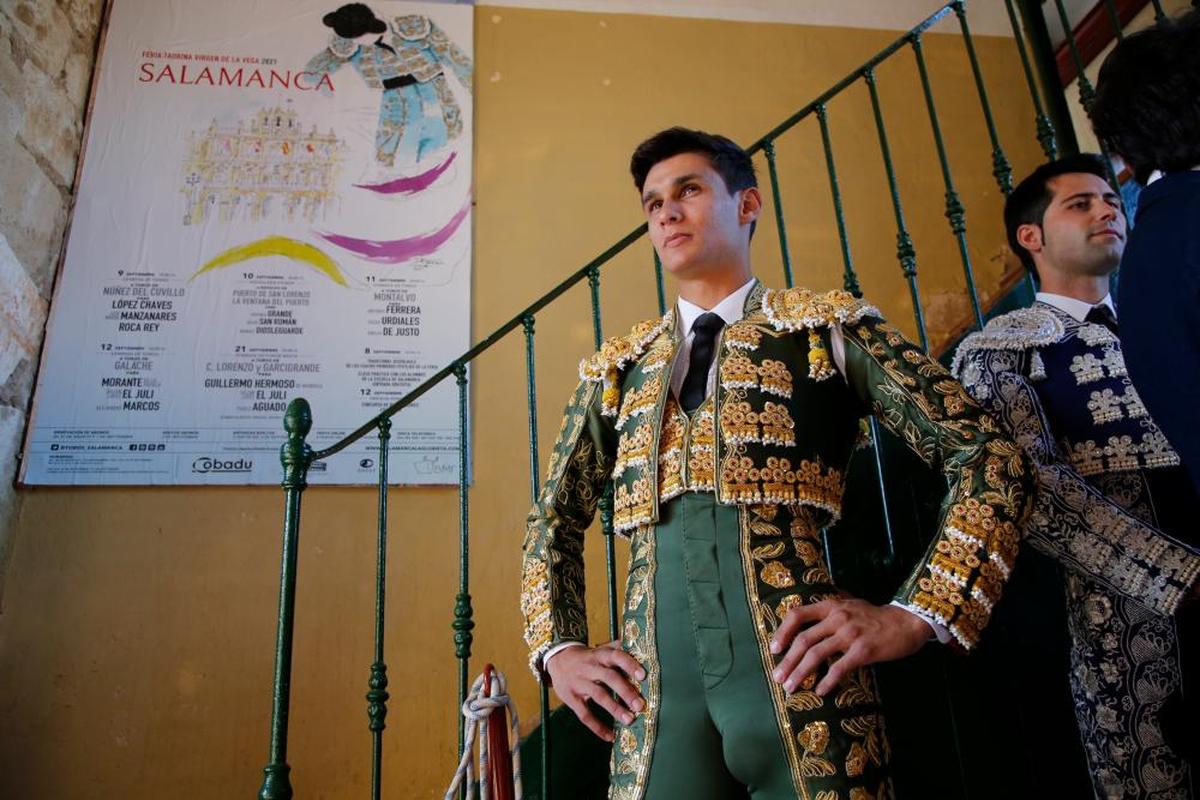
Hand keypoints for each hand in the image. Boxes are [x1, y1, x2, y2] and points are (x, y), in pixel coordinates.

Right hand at [545, 641, 646, 741]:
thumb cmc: (586, 657)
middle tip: (640, 705)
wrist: (556, 658)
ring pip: (599, 696)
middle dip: (626, 691)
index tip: (642, 675)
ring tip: (629, 720)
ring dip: (615, 709)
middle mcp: (590, 667)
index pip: (615, 656)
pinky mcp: (571, 698)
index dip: (629, 664)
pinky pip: (584, 714)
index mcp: (600, 655)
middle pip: (609, 677)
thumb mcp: (599, 650)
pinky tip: (610, 736)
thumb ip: (617, 650)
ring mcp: (579, 683)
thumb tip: (640, 649)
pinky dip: (597, 726)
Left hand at [769, 598, 929, 695]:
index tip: (773, 649)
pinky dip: (827, 681)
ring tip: (791, 688)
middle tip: (778, 678)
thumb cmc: (876, 616)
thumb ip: (830, 609)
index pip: (797, 615)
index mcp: (831, 606)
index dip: (782, 632)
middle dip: (787, 661)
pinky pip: (839, 667)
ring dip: (800, 673)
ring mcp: (850, 634)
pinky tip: (819, 691)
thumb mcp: (850, 604)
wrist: (907, 622)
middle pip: (803, 639)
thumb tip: (807, 615)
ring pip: (816, 654)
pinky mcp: (863, 650)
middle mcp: (837, 618)